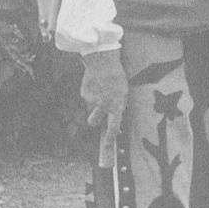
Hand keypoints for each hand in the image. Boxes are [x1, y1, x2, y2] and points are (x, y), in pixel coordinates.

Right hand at [81, 50, 126, 168]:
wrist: (104, 62)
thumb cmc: (117, 78)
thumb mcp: (124, 93)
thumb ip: (119, 105)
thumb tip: (116, 116)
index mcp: (116, 106)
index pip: (113, 127)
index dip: (109, 138)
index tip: (107, 145)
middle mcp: (103, 106)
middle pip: (93, 122)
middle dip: (94, 121)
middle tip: (97, 115)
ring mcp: (92, 101)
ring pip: (90, 109)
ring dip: (93, 105)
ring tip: (100, 92)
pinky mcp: (84, 94)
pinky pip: (87, 98)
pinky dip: (91, 93)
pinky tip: (96, 83)